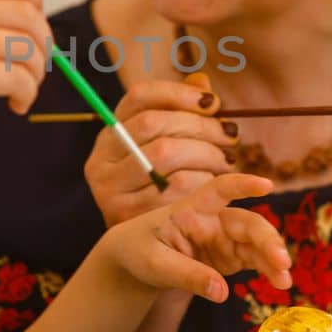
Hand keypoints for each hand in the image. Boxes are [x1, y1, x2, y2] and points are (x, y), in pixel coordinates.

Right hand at [0, 0, 51, 158]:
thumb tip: (41, 24)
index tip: (31, 26)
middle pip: (26, 14)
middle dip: (44, 44)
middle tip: (36, 68)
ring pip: (26, 47)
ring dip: (36, 74)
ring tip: (24, 90)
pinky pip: (19, 78)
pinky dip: (27, 94)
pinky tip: (16, 104)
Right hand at [84, 73, 240, 226]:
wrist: (142, 247)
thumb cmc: (162, 188)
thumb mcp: (164, 149)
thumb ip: (181, 114)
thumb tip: (202, 84)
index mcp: (109, 134)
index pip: (139, 97)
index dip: (178, 93)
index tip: (212, 102)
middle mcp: (101, 158)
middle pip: (154, 124)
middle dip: (200, 126)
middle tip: (230, 135)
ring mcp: (109, 188)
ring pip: (165, 153)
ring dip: (206, 153)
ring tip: (226, 160)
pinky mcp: (125, 215)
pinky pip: (174, 187)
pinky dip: (202, 181)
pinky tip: (214, 184)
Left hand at [100, 173, 291, 303]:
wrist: (134, 261)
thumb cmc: (139, 250)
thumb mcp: (154, 263)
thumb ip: (187, 275)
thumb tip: (221, 291)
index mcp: (191, 210)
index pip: (218, 190)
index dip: (242, 184)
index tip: (266, 185)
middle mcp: (213, 220)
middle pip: (247, 222)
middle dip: (267, 239)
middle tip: (281, 261)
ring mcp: (224, 238)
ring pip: (256, 243)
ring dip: (273, 258)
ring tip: (285, 280)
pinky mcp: (229, 257)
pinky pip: (255, 260)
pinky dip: (269, 270)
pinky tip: (280, 281)